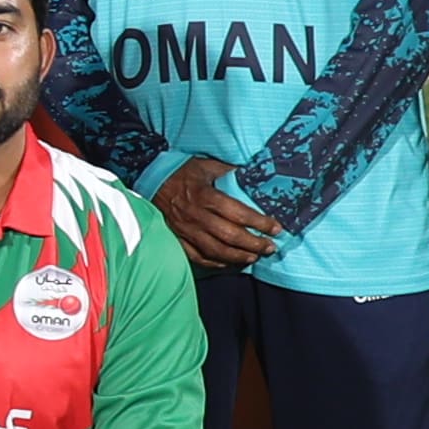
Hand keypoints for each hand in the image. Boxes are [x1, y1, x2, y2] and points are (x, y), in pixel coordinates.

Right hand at [156, 155, 284, 273]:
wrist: (151, 180)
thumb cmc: (183, 171)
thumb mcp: (207, 165)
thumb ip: (230, 172)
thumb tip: (257, 175)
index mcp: (205, 196)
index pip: (238, 214)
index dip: (260, 223)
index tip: (276, 228)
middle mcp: (195, 215)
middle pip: (230, 236)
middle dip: (254, 244)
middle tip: (270, 247)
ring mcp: (185, 230)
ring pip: (215, 250)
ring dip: (238, 257)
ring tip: (254, 258)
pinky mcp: (177, 238)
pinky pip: (197, 257)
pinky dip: (215, 263)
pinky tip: (229, 263)